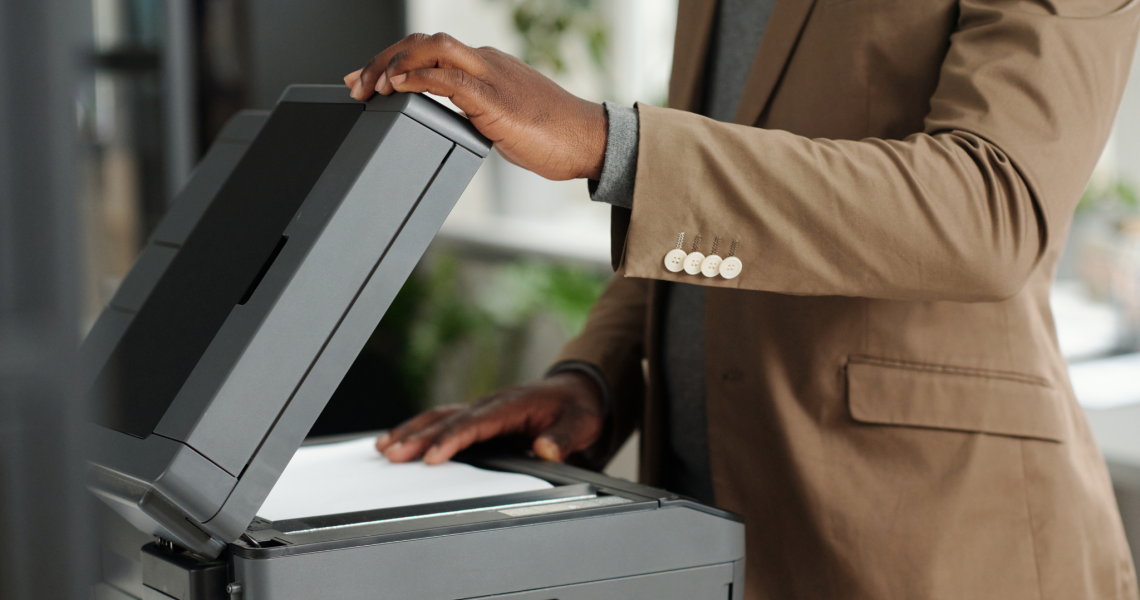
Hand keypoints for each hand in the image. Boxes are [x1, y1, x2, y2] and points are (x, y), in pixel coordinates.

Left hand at [343, 33, 606, 180]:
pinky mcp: (495, 98)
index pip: (430, 50)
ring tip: (370, 87)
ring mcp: (490, 76)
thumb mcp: (505, 120)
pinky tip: (397, 88)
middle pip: (423, 42)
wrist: (589, 140)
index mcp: (486, 67)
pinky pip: (448, 78)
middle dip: (382, 59)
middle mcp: (485, 63)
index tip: (367, 78)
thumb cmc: (553, 136)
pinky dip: (417, 78)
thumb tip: (453, 126)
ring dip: (393, 64)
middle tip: (355, 84)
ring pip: (432, 48)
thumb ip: (477, 114)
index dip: (392, 59)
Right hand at [375, 372, 604, 464]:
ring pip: (439, 417)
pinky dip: (418, 429)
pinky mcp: (477, 415)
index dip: (453, 439)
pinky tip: (399, 441)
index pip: (476, 423)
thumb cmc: (576, 409)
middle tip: (392, 454)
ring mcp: (481, 408)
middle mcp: (491, 403)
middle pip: (449, 419)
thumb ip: (563, 438)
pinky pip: (443, 420)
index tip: (433, 456)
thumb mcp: (581, 423)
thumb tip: (546, 449)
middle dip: (419, 437)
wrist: (576, 391)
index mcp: (513, 405)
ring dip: (411, 431)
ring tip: (384, 448)